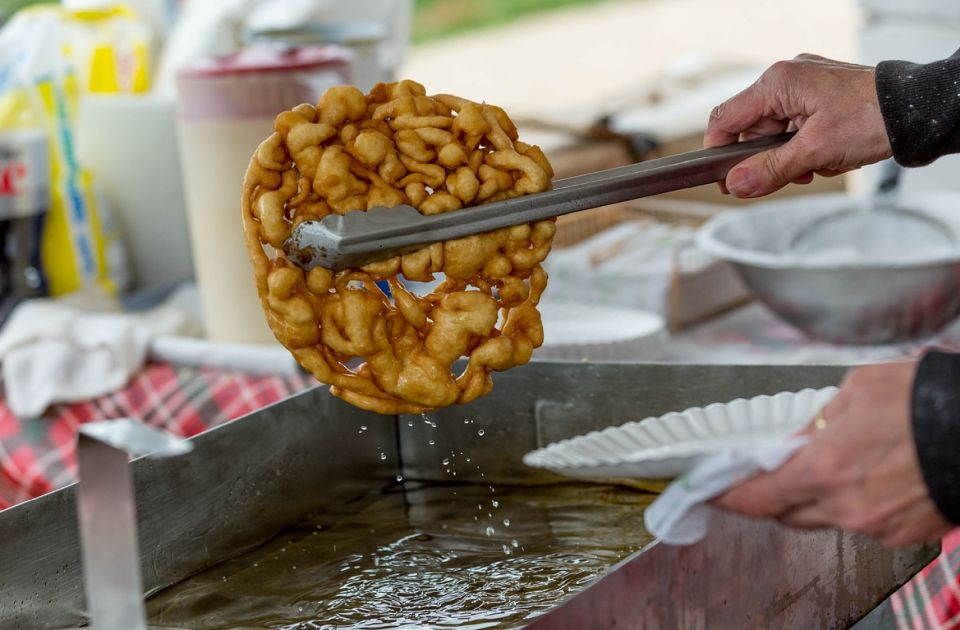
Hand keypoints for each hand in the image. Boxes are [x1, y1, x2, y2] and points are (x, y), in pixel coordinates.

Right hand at [705, 54, 893, 197]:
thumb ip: (770, 170)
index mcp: (778, 83)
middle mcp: (788, 79)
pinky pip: (796, 129)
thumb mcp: (815, 152)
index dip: (718, 151)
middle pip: (752, 130)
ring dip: (789, 158)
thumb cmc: (873, 118)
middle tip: (781, 179)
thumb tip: (736, 185)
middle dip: (765, 159)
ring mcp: (805, 87)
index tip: (723, 178)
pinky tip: (824, 159)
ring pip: (776, 133)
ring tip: (815, 167)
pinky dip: (805, 149)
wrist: (918, 111)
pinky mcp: (820, 98)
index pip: (726, 118)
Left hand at [712, 361, 951, 546]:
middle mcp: (846, 505)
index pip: (756, 496)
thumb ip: (816, 421)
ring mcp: (875, 524)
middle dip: (770, 494)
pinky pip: (859, 523)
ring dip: (812, 498)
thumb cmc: (927, 400)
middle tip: (766, 472)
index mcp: (824, 468)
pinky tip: (866, 476)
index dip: (728, 496)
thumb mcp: (857, 390)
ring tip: (829, 464)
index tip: (710, 491)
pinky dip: (850, 504)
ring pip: (822, 519)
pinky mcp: (902, 533)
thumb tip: (799, 436)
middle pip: (785, 513)